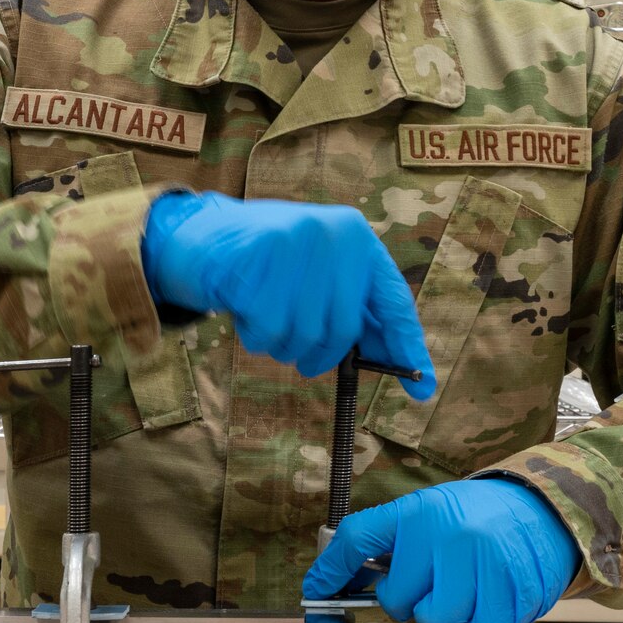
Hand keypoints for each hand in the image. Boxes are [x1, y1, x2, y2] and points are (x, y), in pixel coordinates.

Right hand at [141, 191, 433, 395]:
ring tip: (264, 316)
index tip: (422, 386)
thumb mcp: (318, 270)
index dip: (406, 344)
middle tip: (303, 358)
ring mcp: (295, 248)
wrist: (199, 236)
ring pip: (305, 335)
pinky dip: (256, 337)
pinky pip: (268, 333)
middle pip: (344, 328)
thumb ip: (351, 303)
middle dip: (322, 354)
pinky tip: (244, 310)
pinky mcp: (258, 265)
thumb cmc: (267, 265)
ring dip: (283, 344)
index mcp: (355, 236)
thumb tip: (394, 359)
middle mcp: (332, 236)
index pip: (392, 300)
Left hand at [303, 479, 581, 622]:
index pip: (358, 538)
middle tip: (433, 587)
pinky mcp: (510, 594)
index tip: (314, 593)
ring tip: (459, 602)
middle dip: (411, 604)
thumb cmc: (478, 518)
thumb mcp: (432, 514)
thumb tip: (343, 584)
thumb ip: (395, 545)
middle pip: (398, 602)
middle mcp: (446, 536)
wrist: (544, 510)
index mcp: (419, 512)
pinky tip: (478, 618)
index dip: (330, 570)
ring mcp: (481, 566)